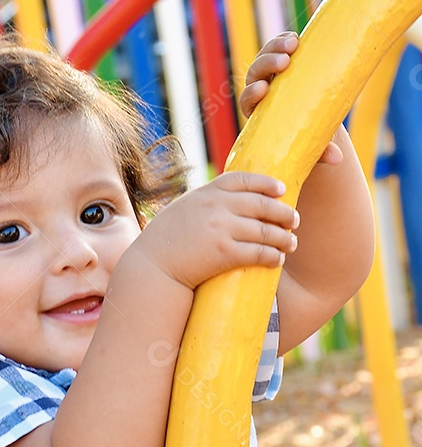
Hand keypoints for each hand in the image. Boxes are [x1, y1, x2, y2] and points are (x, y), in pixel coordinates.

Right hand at [139, 171, 298, 289]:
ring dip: (284, 237)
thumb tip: (232, 203)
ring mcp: (221, 229)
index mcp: (206, 193)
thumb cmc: (166, 241)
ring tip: (291, 243)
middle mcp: (216, 207)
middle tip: (294, 220)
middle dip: (283, 212)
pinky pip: (258, 252)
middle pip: (261, 204)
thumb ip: (206, 203)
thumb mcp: (183, 210)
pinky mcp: (224, 253)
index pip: (243, 180)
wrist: (152, 266)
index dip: (266, 183)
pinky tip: (278, 259)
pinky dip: (272, 256)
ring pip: (266, 230)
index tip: (281, 190)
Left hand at [240, 32, 342, 164]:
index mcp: (258, 113)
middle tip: (284, 61)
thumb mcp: (312, 146)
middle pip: (255, 74)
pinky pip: (279, 48)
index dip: (252, 94)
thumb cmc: (307, 139)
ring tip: (294, 44)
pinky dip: (284, 41)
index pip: (247, 101)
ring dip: (276, 48)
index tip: (263, 90)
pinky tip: (296, 38)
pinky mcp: (283, 63)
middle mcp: (260, 92)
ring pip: (265, 56)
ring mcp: (270, 75)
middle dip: (267, 65)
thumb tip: (337, 158)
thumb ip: (320, 152)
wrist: (311, 121)